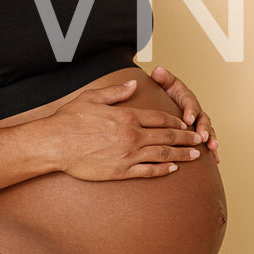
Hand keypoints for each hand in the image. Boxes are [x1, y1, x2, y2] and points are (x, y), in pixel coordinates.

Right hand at [37, 79, 205, 179]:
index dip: (176, 121)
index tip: (186, 124)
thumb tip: (134, 83)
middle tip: (199, 140)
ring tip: (194, 156)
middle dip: (186, 138)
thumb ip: (117, 92)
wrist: (54, 144)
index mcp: (127, 116)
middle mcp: (132, 135)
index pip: (160, 118)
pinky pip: (147, 171)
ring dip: (180, 154)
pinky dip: (162, 170)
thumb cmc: (69, 119)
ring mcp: (128, 155)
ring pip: (161, 154)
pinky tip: (172, 169)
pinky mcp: (120, 171)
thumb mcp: (93, 97)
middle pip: (166, 136)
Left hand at [150, 65, 219, 163]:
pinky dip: (212, 150)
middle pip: (203, 119)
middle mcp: (196, 110)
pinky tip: (216, 160)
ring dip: (211, 139)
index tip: (188, 119)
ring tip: (213, 148)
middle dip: (204, 128)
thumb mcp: (163, 82)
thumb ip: (162, 77)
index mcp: (187, 98)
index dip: (190, 111)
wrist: (167, 98)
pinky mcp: (198, 132)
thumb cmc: (165, 91)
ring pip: (208, 131)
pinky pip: (207, 141)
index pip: (190, 103)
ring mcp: (199, 122)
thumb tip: (158, 71)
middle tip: (203, 137)